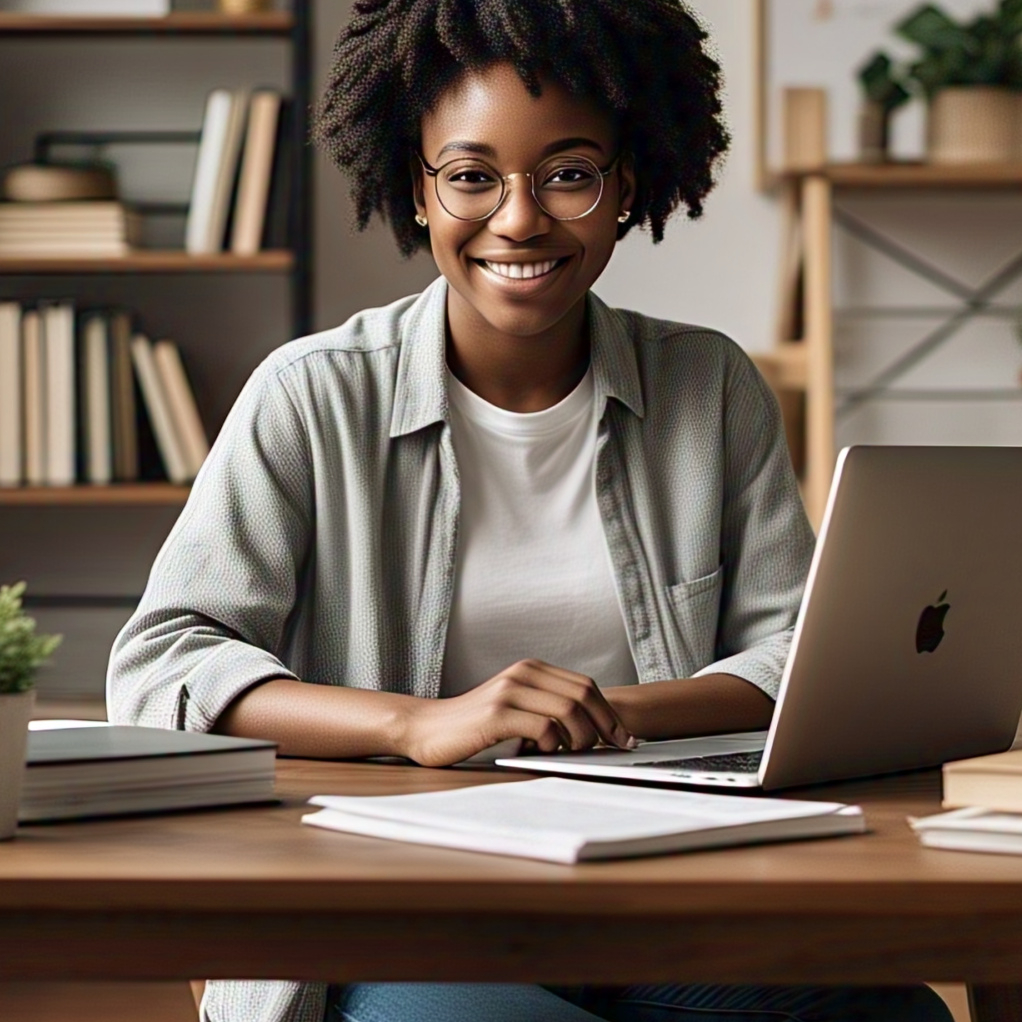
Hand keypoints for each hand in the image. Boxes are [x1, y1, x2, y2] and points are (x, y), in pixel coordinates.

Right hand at [402, 659, 637, 766]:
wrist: (427, 729)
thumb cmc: (474, 725)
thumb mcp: (515, 707)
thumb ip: (547, 709)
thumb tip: (594, 731)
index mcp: (531, 669)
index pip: (585, 686)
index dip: (609, 713)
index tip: (623, 738)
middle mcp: (523, 674)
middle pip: (584, 695)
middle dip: (605, 726)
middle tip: (611, 750)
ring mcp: (510, 691)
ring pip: (569, 710)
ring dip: (581, 737)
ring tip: (572, 753)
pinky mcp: (497, 713)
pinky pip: (544, 726)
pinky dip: (554, 744)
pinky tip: (544, 752)